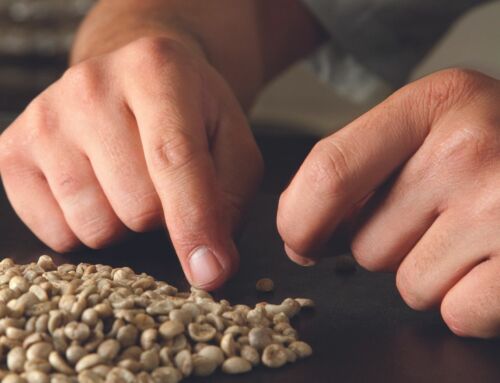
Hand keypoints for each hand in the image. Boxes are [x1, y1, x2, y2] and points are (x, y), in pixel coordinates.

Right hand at [0, 37, 262, 289]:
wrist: (133, 80)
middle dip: (162, 216)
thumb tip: (210, 268)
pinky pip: (54, 233)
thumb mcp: (232, 143)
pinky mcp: (13, 150)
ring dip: (123, 224)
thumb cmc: (189, 115)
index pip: (174, 160)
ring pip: (94, 226)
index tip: (210, 273)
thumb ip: (228, 198)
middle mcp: (91, 86)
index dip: (195, 224)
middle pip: (136, 205)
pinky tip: (97, 190)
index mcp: (156, 71)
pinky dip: (84, 229)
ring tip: (129, 183)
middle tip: (163, 185)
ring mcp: (45, 117)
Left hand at [278, 69, 499, 337]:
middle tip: (435, 216)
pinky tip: (489, 261)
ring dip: (428, 272)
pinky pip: (457, 313)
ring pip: (408, 286)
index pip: (329, 174)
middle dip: (388, 245)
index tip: (300, 240)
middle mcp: (468, 148)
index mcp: (431, 104)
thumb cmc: (493, 143)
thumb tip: (299, 237)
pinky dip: (467, 301)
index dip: (299, 221)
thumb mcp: (430, 123)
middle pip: (365, 244)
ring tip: (468, 234)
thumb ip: (357, 167)